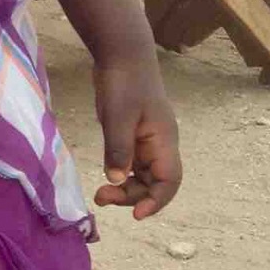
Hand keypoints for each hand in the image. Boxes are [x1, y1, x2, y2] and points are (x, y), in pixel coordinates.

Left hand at [92, 51, 181, 218]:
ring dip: (125, 188)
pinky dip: (121, 175)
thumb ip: (118, 149)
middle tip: (102, 197)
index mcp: (163, 140)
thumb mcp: (118, 116)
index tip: (136, 215)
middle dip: (132, 196)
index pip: (170, 181)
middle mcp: (160, 144)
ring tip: (100, 193)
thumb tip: (115, 180)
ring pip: (143, 176)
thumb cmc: (123, 82)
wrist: (122, 54)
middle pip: (155, 183)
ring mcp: (148, 141)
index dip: (157, 201)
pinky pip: (132, 164)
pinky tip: (105, 176)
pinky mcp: (134, 136)